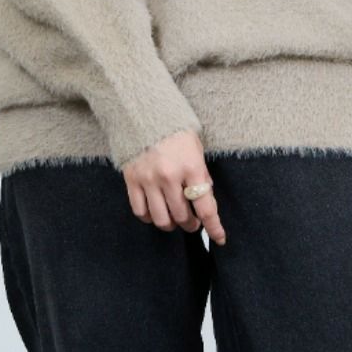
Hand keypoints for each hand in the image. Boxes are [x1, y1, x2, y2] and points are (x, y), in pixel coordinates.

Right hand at [123, 131, 225, 245]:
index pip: (206, 207)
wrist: (144, 112)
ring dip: (171, 225)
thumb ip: (201, 175)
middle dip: (191, 225)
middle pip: (183, 216)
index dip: (214, 227)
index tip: (220, 238)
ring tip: (174, 220)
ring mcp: (148, 179)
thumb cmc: (175, 130)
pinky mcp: (131, 180)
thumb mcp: (197, 149)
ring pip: (161, 219)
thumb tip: (205, 199)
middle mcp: (170, 176)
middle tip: (193, 223)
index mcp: (191, 167)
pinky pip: (140, 211)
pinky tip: (155, 212)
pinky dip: (149, 218)